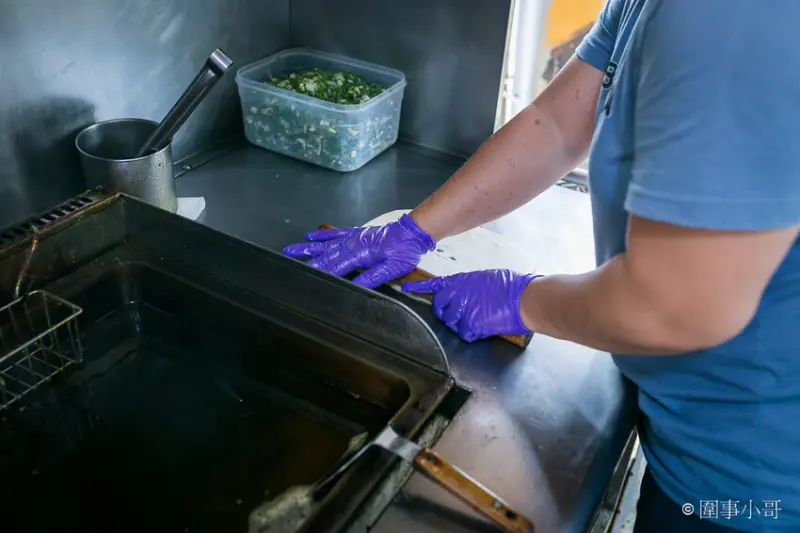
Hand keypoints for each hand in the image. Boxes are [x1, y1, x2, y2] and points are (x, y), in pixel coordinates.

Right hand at [282, 214, 435, 288]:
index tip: (304, 279)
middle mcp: (352, 244)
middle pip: (326, 255)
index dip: (320, 273)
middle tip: (289, 267)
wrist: (412, 232)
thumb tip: (354, 286)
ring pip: (326, 244)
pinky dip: (322, 235)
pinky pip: (335, 233)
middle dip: (307, 262)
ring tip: (290, 250)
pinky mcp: (356, 233)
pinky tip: (310, 236)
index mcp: (360, 254)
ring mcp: (353, 237)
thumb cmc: (404, 251)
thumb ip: (371, 278)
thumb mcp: (391, 269)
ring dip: (308, 248)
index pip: (335, 266)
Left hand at [402, 270, 539, 341]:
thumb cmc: (509, 286)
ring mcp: (462, 311)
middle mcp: (456, 295)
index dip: (419, 288)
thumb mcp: (484, 278)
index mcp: (459, 281)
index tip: (406, 288)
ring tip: (479, 318)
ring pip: (451, 323)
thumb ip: (468, 285)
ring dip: (461, 323)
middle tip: (461, 313)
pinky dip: (473, 333)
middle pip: (439, 308)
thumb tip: (466, 292)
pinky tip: (483, 327)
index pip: (434, 285)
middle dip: (446, 312)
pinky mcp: (470, 325)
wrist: (522, 299)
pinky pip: (464, 334)